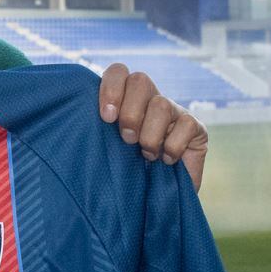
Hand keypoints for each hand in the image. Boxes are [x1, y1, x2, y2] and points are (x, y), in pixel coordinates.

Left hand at [98, 63, 208, 191]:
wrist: (153, 200)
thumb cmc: (124, 173)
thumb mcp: (104, 150)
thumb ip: (94, 131)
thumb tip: (74, 120)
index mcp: (125, 98)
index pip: (118, 71)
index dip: (111, 88)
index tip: (106, 117)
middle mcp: (150, 99)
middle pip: (140, 80)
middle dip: (130, 113)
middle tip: (126, 139)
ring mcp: (175, 111)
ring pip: (161, 104)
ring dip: (149, 135)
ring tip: (146, 155)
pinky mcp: (197, 128)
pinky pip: (186, 125)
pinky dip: (172, 147)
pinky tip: (166, 160)